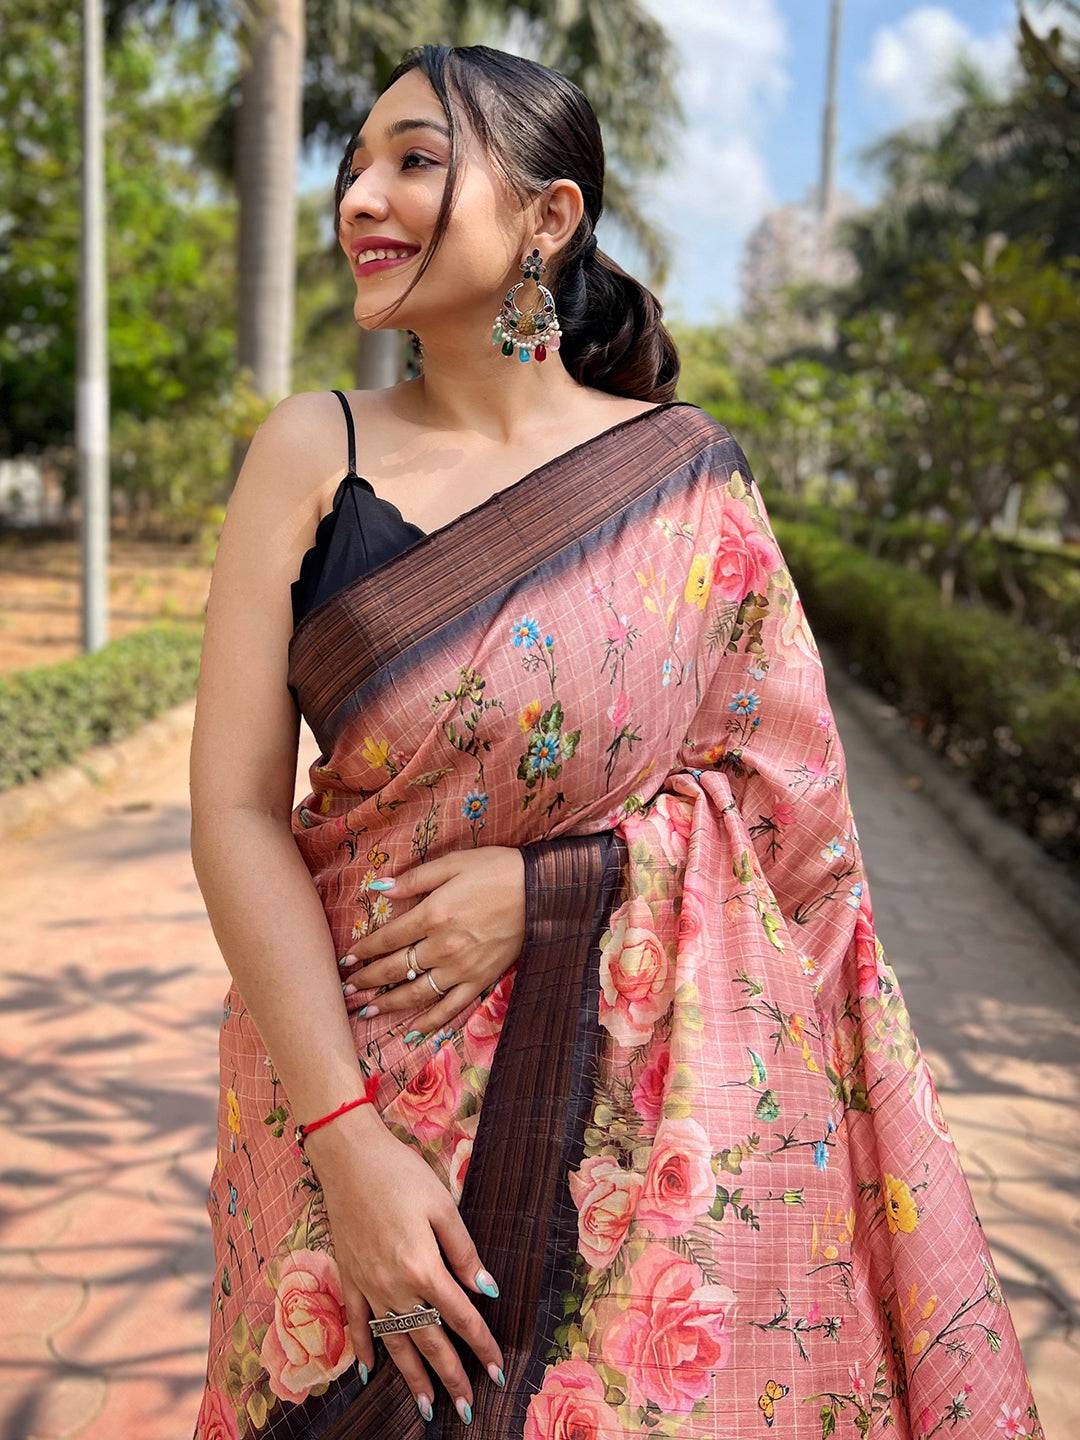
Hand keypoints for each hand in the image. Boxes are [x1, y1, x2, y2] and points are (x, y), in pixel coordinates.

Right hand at [304, 1105, 505, 1421]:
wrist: (349, 1157)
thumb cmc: (401, 1174)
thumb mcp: (443, 1206)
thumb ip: (465, 1252)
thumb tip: (488, 1290)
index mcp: (424, 1267)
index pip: (460, 1317)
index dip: (481, 1346)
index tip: (497, 1371)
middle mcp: (395, 1286)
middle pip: (428, 1341)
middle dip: (451, 1377)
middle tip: (467, 1409)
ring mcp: (368, 1285)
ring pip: (394, 1342)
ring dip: (412, 1377)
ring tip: (427, 1408)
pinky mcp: (349, 1277)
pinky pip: (357, 1323)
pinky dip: (363, 1349)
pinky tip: (367, 1372)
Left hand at [338, 846, 524, 1036]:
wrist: (542, 891)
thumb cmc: (497, 870)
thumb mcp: (453, 863)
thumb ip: (415, 879)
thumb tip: (379, 888)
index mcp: (432, 915)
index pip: (387, 939)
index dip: (363, 951)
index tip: (346, 960)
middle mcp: (442, 947)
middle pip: (394, 969)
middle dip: (366, 981)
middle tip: (345, 991)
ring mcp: (462, 968)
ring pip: (416, 994)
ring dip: (388, 1005)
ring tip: (366, 1012)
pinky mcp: (481, 980)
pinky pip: (450, 1008)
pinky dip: (430, 1022)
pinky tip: (412, 1031)